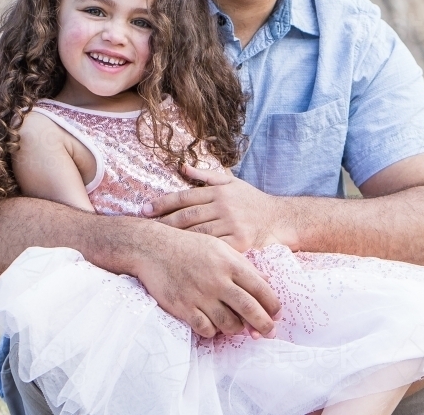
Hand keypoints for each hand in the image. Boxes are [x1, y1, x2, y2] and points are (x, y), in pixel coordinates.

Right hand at [133, 223, 280, 338]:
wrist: (153, 248)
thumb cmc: (189, 247)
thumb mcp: (220, 248)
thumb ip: (243, 265)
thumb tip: (267, 282)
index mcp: (230, 263)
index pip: (260, 288)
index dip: (273, 305)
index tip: (278, 314)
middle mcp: (217, 280)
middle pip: (249, 309)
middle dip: (264, 325)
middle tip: (270, 333)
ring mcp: (200, 295)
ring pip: (229, 324)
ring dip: (237, 329)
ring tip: (239, 328)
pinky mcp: (184, 307)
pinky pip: (206, 329)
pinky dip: (214, 331)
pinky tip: (214, 325)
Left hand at [143, 165, 291, 251]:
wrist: (279, 219)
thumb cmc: (252, 201)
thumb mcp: (232, 182)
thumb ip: (206, 175)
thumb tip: (182, 166)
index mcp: (219, 191)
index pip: (185, 196)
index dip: (163, 203)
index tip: (145, 209)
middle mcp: (224, 206)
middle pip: (187, 215)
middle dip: (163, 222)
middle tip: (144, 228)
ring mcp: (232, 224)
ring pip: (197, 233)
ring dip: (176, 238)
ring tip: (157, 243)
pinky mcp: (239, 242)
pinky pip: (214, 248)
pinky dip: (197, 252)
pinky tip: (183, 257)